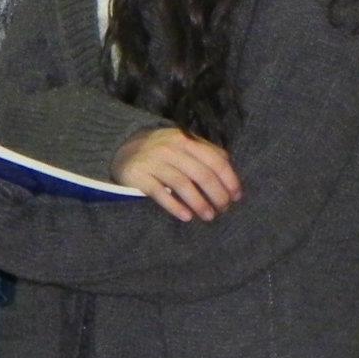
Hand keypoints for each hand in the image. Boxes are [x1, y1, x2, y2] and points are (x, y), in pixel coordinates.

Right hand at [112, 127, 242, 222]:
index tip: (236, 196)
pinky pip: (160, 194)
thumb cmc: (161, 150)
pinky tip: (187, 217)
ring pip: (183, 185)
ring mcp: (154, 162)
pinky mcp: (139, 176)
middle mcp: (171, 149)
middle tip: (223, 209)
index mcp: (186, 140)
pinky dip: (175, 206)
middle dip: (217, 195)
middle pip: (202, 174)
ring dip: (200, 203)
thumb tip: (230, 167)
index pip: (215, 160)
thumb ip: (205, 152)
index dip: (229, 180)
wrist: (121, 147)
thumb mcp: (183, 143)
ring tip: (209, 216)